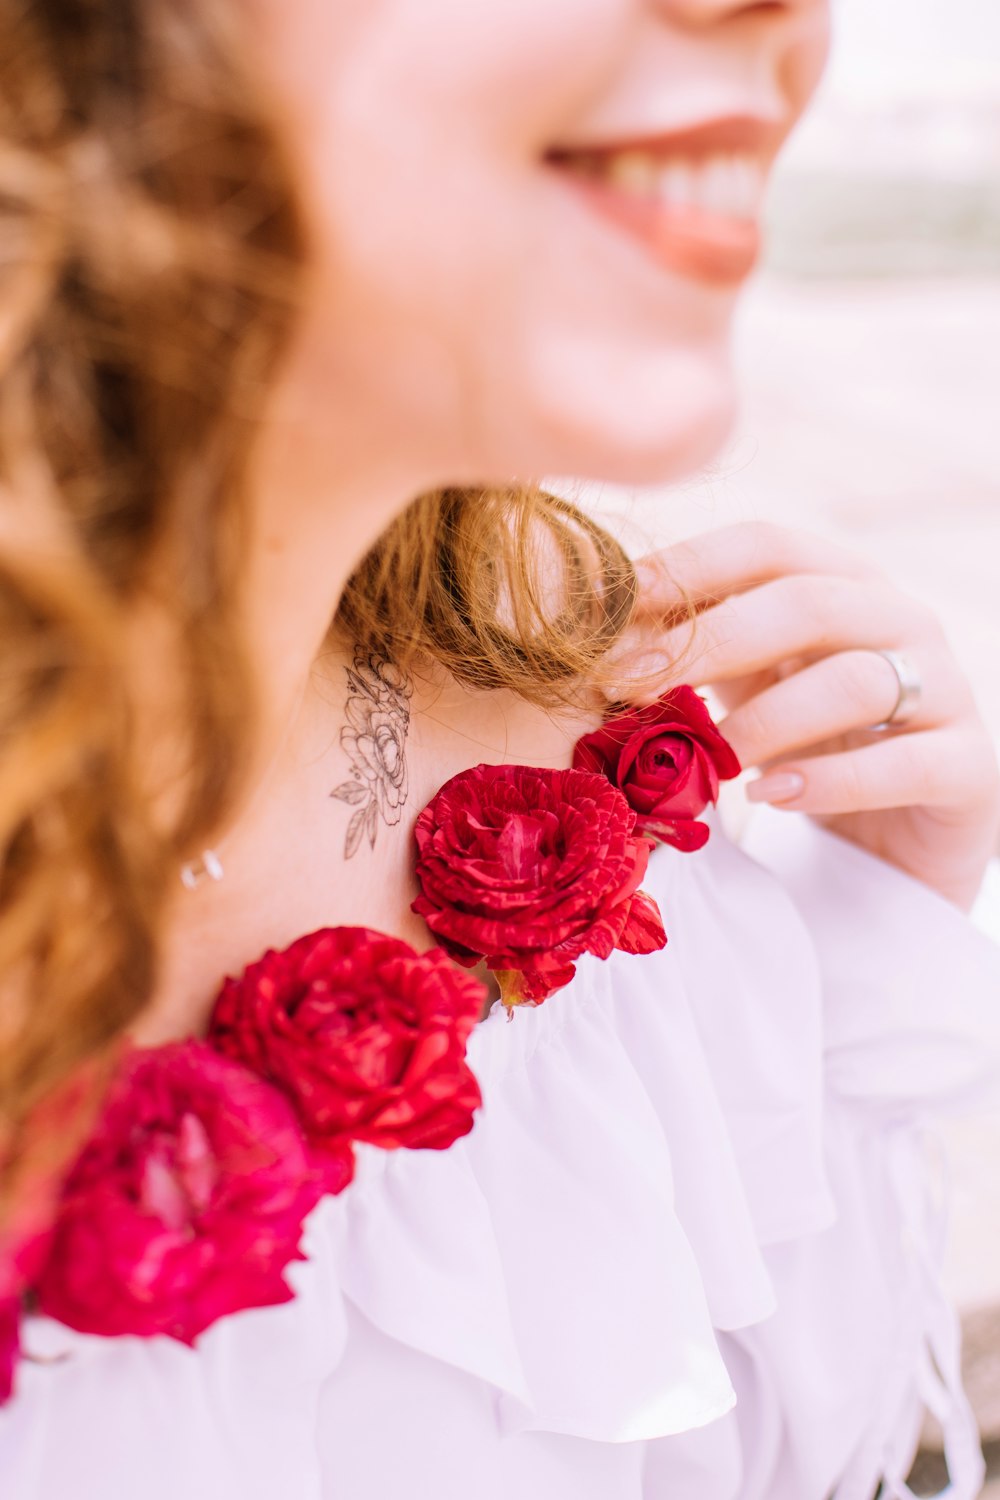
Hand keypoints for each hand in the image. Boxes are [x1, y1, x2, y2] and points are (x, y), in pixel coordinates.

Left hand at [620, 522, 999, 909]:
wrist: (894, 843)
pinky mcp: (971, 768)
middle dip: (708, 641)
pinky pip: (905, 764)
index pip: (768, 544)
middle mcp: (902, 621)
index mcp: (843, 583)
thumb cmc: (805, 745)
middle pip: (807, 604)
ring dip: (765, 721)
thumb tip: (589, 624)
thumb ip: (692, 648)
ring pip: (856, 682)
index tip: (608, 607)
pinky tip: (770, 796)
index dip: (688, 567)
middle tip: (630, 683)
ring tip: (709, 757)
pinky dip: (829, 782)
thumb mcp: (743, 683)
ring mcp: (944, 691)